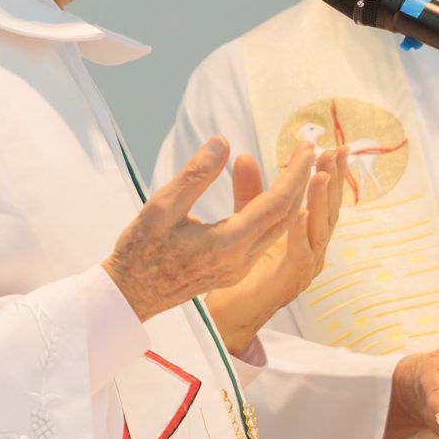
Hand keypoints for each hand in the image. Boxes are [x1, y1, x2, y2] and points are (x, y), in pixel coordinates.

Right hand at [104, 137, 314, 323]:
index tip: (307, 147)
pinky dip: (277, 213)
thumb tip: (223, 143)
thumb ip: (195, 175)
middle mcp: (241, 260)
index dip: (295, 173)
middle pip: (286, 216)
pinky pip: (266, 238)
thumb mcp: (162, 206)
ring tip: (298, 168)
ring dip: (293, 197)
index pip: (275, 204)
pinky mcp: (233, 271)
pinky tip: (273, 195)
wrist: (130, 295)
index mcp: (227, 244)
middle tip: (308, 149)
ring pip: (278, 230)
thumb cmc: (141, 250)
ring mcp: (239, 268)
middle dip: (301, 180)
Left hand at [203, 145, 344, 353]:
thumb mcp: (246, 222)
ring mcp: (304, 268)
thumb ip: (249, 192)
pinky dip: (300, 234)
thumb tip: (243, 156)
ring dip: (321, 202)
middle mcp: (312, 251)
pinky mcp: (287, 282)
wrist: (227, 315)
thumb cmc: (241, 271)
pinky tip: (299, 213)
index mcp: (307, 236)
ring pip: (319, 231)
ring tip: (320, 176)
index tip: (336, 147)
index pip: (325, 200)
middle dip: (333, 181)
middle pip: (329, 211)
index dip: (333, 175)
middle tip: (334, 153)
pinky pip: (299, 255)